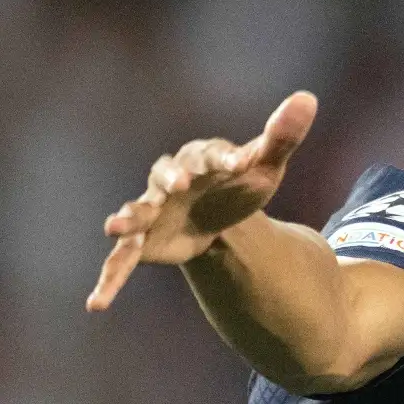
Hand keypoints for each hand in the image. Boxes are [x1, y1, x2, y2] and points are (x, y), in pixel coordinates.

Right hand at [85, 91, 317, 311]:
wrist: (218, 212)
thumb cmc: (239, 182)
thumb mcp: (264, 165)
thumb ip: (281, 136)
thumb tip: (307, 99)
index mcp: (201, 159)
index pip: (212, 154)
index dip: (224, 157)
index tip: (240, 162)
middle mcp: (170, 181)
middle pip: (164, 175)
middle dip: (169, 178)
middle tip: (179, 184)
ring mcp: (154, 211)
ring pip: (136, 213)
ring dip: (126, 218)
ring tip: (114, 227)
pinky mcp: (144, 242)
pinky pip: (121, 260)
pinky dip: (109, 279)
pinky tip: (96, 304)